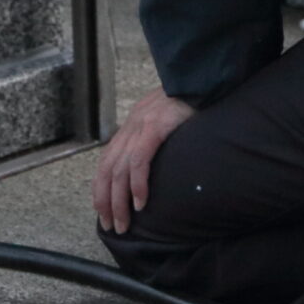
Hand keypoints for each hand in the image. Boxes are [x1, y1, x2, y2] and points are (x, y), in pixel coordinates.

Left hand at [93, 86, 194, 233]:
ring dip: (119, 201)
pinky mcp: (156, 126)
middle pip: (107, 169)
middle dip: (105, 201)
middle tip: (111, 226)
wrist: (202, 78)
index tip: (103, 213)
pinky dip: (138, 184)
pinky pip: (140, 160)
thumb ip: (155, 140)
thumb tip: (152, 168)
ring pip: (120, 170)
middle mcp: (131, 126)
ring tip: (124, 223)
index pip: (106, 162)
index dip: (101, 190)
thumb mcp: (166, 121)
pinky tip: (141, 202)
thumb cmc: (190, 102)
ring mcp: (142, 125)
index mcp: (132, 126)